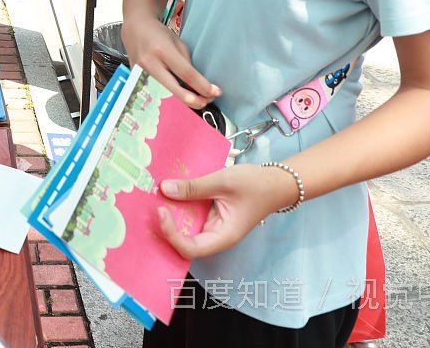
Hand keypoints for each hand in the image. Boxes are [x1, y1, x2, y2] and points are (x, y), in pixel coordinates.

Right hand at [121, 17, 220, 108]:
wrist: (135, 29)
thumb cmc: (158, 35)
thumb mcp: (177, 44)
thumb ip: (187, 65)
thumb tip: (198, 87)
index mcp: (163, 51)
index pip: (186, 74)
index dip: (203, 86)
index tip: (215, 92)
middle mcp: (150, 64)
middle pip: (174, 91)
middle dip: (195, 100)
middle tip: (207, 100)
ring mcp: (140, 74)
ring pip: (165, 97)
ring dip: (183, 101)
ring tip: (196, 98)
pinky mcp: (135, 80)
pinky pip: (156, 94)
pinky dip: (170, 99)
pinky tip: (179, 97)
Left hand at [156, 164, 300, 258]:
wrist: (276, 183)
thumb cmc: (256, 185)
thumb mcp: (223, 181)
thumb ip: (194, 187)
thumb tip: (165, 188)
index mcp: (223, 237)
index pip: (190, 248)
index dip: (172, 235)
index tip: (162, 211)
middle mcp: (215, 236)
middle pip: (184, 242)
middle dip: (166, 226)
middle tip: (153, 204)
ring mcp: (213, 227)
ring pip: (186, 229)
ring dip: (171, 216)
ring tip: (156, 197)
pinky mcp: (210, 217)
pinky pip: (191, 216)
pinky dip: (180, 207)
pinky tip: (170, 192)